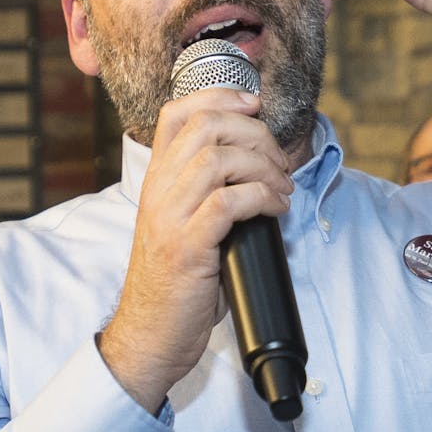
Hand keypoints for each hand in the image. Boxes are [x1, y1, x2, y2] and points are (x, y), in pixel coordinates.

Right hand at [98, 89, 294, 412]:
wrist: (150, 335)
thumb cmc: (176, 284)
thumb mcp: (183, 226)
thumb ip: (206, 193)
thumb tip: (261, 168)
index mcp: (155, 181)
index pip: (177, 113)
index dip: (220, 95)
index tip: (254, 103)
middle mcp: (158, 192)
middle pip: (207, 126)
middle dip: (255, 133)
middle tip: (279, 162)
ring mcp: (170, 218)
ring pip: (219, 158)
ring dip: (264, 167)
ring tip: (281, 189)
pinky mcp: (188, 248)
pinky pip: (228, 202)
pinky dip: (262, 198)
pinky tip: (276, 210)